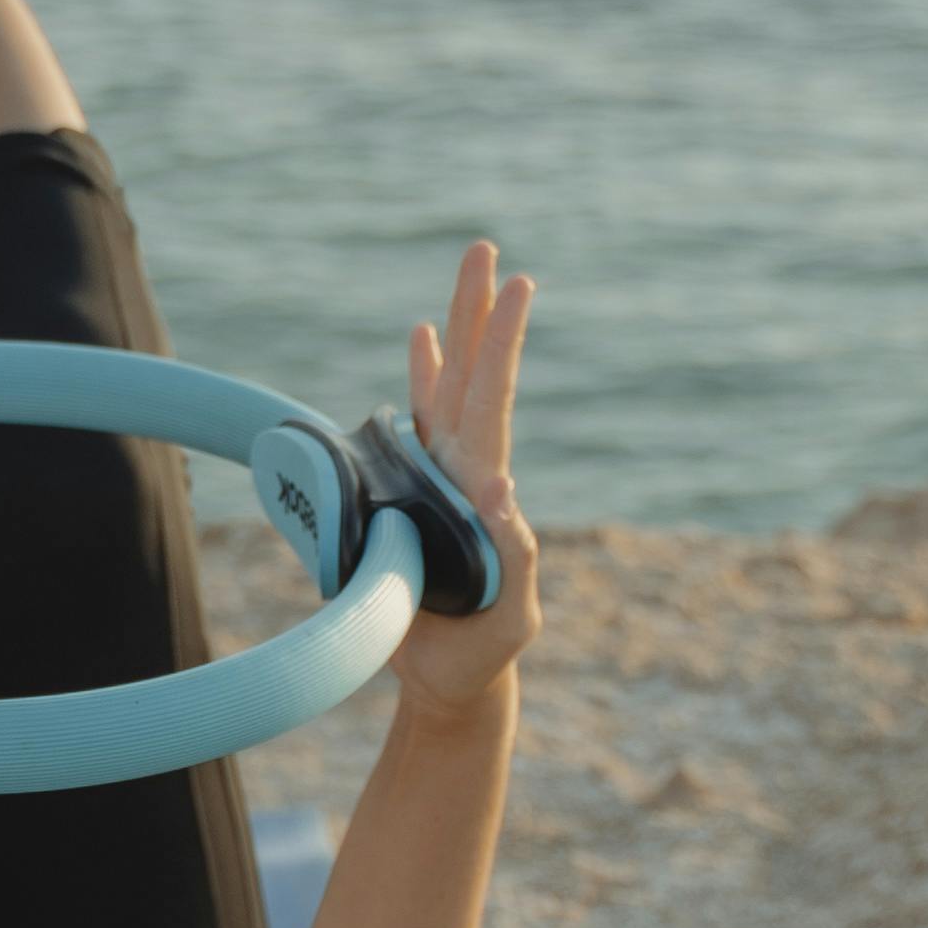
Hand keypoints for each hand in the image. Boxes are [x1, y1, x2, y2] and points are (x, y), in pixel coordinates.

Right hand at [385, 242, 539, 716]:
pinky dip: (422, 379)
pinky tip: (422, 338)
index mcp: (487, 489)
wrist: (453, 677)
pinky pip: (414, 424)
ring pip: (446, 389)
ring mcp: (439, 476)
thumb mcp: (511, 610)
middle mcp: (465, 469)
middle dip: (479, 314)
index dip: (499, 346)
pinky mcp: (410, 493)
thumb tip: (499, 490)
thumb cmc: (483, 648)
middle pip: (472, 377)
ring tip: (465, 275)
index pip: (493, 403)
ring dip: (453, 331)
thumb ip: (512, 555)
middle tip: (487, 250)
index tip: (517, 287)